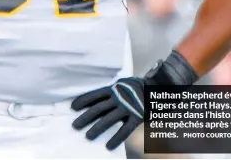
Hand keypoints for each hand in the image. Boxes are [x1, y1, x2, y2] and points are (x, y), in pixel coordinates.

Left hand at [71, 51, 198, 150]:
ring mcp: (127, 107)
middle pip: (98, 108)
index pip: (95, 95)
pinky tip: (108, 146)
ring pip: (109, 119)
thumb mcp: (121, 86)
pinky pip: (124, 129)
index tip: (72, 107)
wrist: (158, 87)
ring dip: (97, 128)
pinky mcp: (137, 116)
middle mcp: (118, 98)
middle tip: (74, 125)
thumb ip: (110, 93)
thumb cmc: (136, 88)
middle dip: (85, 117)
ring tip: (88, 136)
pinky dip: (116, 138)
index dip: (83, 100)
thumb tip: (94, 102)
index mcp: (113, 89)